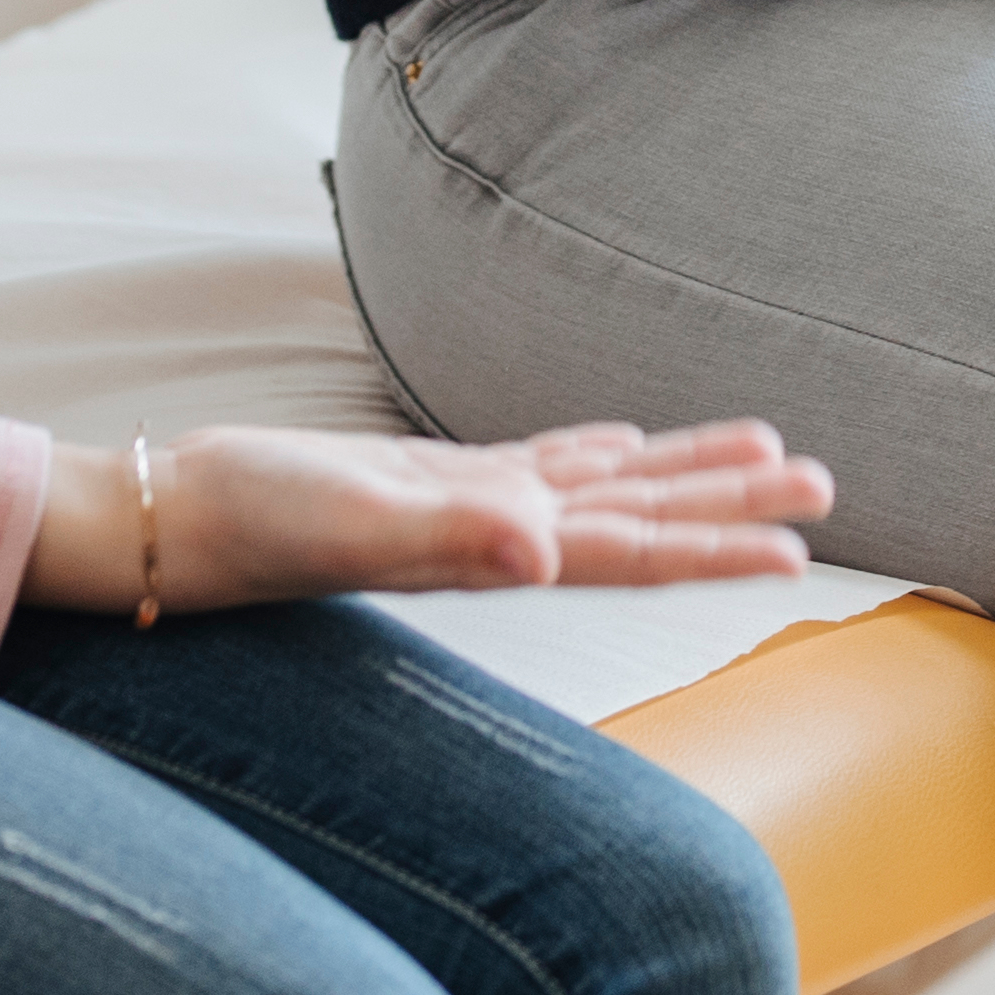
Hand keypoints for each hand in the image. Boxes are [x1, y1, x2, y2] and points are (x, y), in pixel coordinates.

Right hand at [26, 420, 834, 617]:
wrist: (169, 518)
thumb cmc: (250, 523)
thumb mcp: (352, 522)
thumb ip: (450, 538)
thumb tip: (547, 550)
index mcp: (494, 546)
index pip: (630, 549)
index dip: (712, 548)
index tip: (797, 547)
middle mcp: (496, 532)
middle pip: (639, 516)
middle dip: (729, 502)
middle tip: (825, 483)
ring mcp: (465, 505)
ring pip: (601, 485)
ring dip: (680, 473)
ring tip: (765, 454)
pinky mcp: (426, 479)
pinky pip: (534, 462)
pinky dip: (589, 452)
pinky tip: (618, 444)